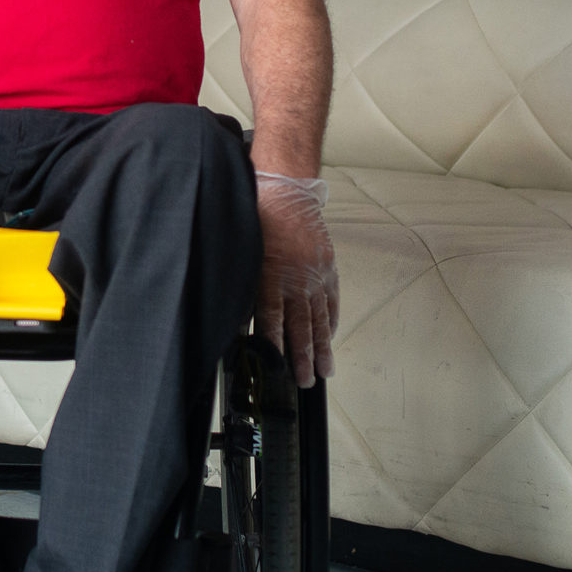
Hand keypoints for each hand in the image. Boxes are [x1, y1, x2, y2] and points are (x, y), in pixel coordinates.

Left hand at [255, 172, 337, 389]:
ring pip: (319, 318)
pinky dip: (331, 320)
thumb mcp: (241, 253)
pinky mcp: (327, 266)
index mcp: (271, 277)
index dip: (276, 348)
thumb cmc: (258, 217)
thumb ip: (243, 287)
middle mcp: (296, 280)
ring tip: (325, 369)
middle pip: (301, 327)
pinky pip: (331, 299)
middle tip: (308, 380)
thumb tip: (239, 318)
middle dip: (304, 358)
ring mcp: (315, 274)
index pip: (273, 321)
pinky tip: (330, 336)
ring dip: (322, 347)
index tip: (279, 369)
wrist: (286, 190)